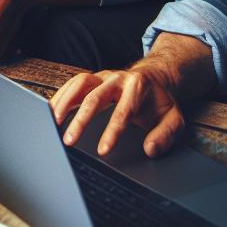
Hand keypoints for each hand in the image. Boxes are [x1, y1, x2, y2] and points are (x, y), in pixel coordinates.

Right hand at [50, 59, 185, 157]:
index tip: (103, 150)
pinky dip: (60, 97)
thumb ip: (166, 134)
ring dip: (63, 103)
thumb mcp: (174, 118)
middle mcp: (116, 78)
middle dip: (80, 120)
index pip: (122, 111)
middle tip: (69, 141)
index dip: (111, 131)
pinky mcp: (91, 79)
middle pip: (94, 97)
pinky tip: (52, 112)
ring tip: (52, 123)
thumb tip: (150, 149)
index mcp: (137, 86)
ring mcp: (101, 76)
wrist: (154, 78)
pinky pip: (72, 84)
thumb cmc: (160, 102)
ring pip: (78, 84)